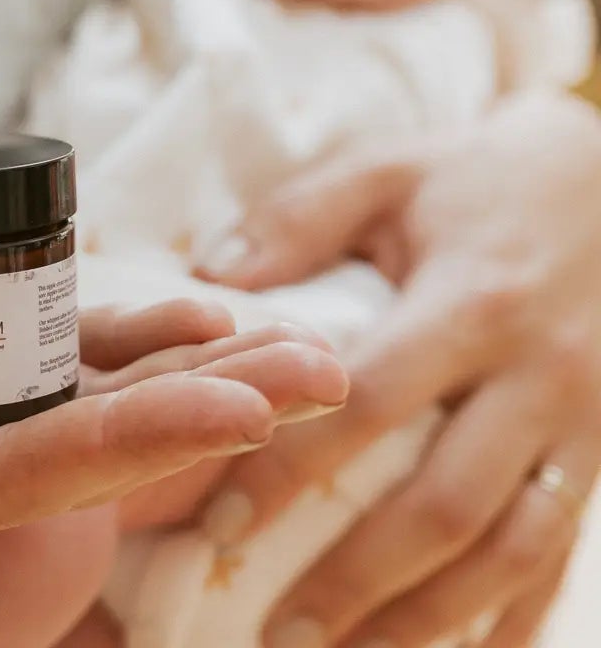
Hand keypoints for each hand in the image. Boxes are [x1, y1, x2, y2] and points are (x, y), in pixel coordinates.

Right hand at [0, 216, 345, 572]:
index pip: (19, 482)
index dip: (130, 447)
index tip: (237, 407)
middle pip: (80, 447)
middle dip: (202, 412)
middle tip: (323, 372)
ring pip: (78, 400)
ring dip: (186, 373)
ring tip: (294, 342)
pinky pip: (37, 348)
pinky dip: (116, 330)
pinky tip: (193, 307)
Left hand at [197, 92, 600, 647]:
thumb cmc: (480, 178)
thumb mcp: (389, 172)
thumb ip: (299, 218)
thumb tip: (211, 278)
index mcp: (468, 303)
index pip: (367, 405)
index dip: (294, 468)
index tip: (222, 521)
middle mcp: (534, 376)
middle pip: (444, 502)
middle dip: (361, 580)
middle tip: (281, 632)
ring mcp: (583, 426)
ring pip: (511, 550)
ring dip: (433, 620)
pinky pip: (562, 554)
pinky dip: (514, 616)